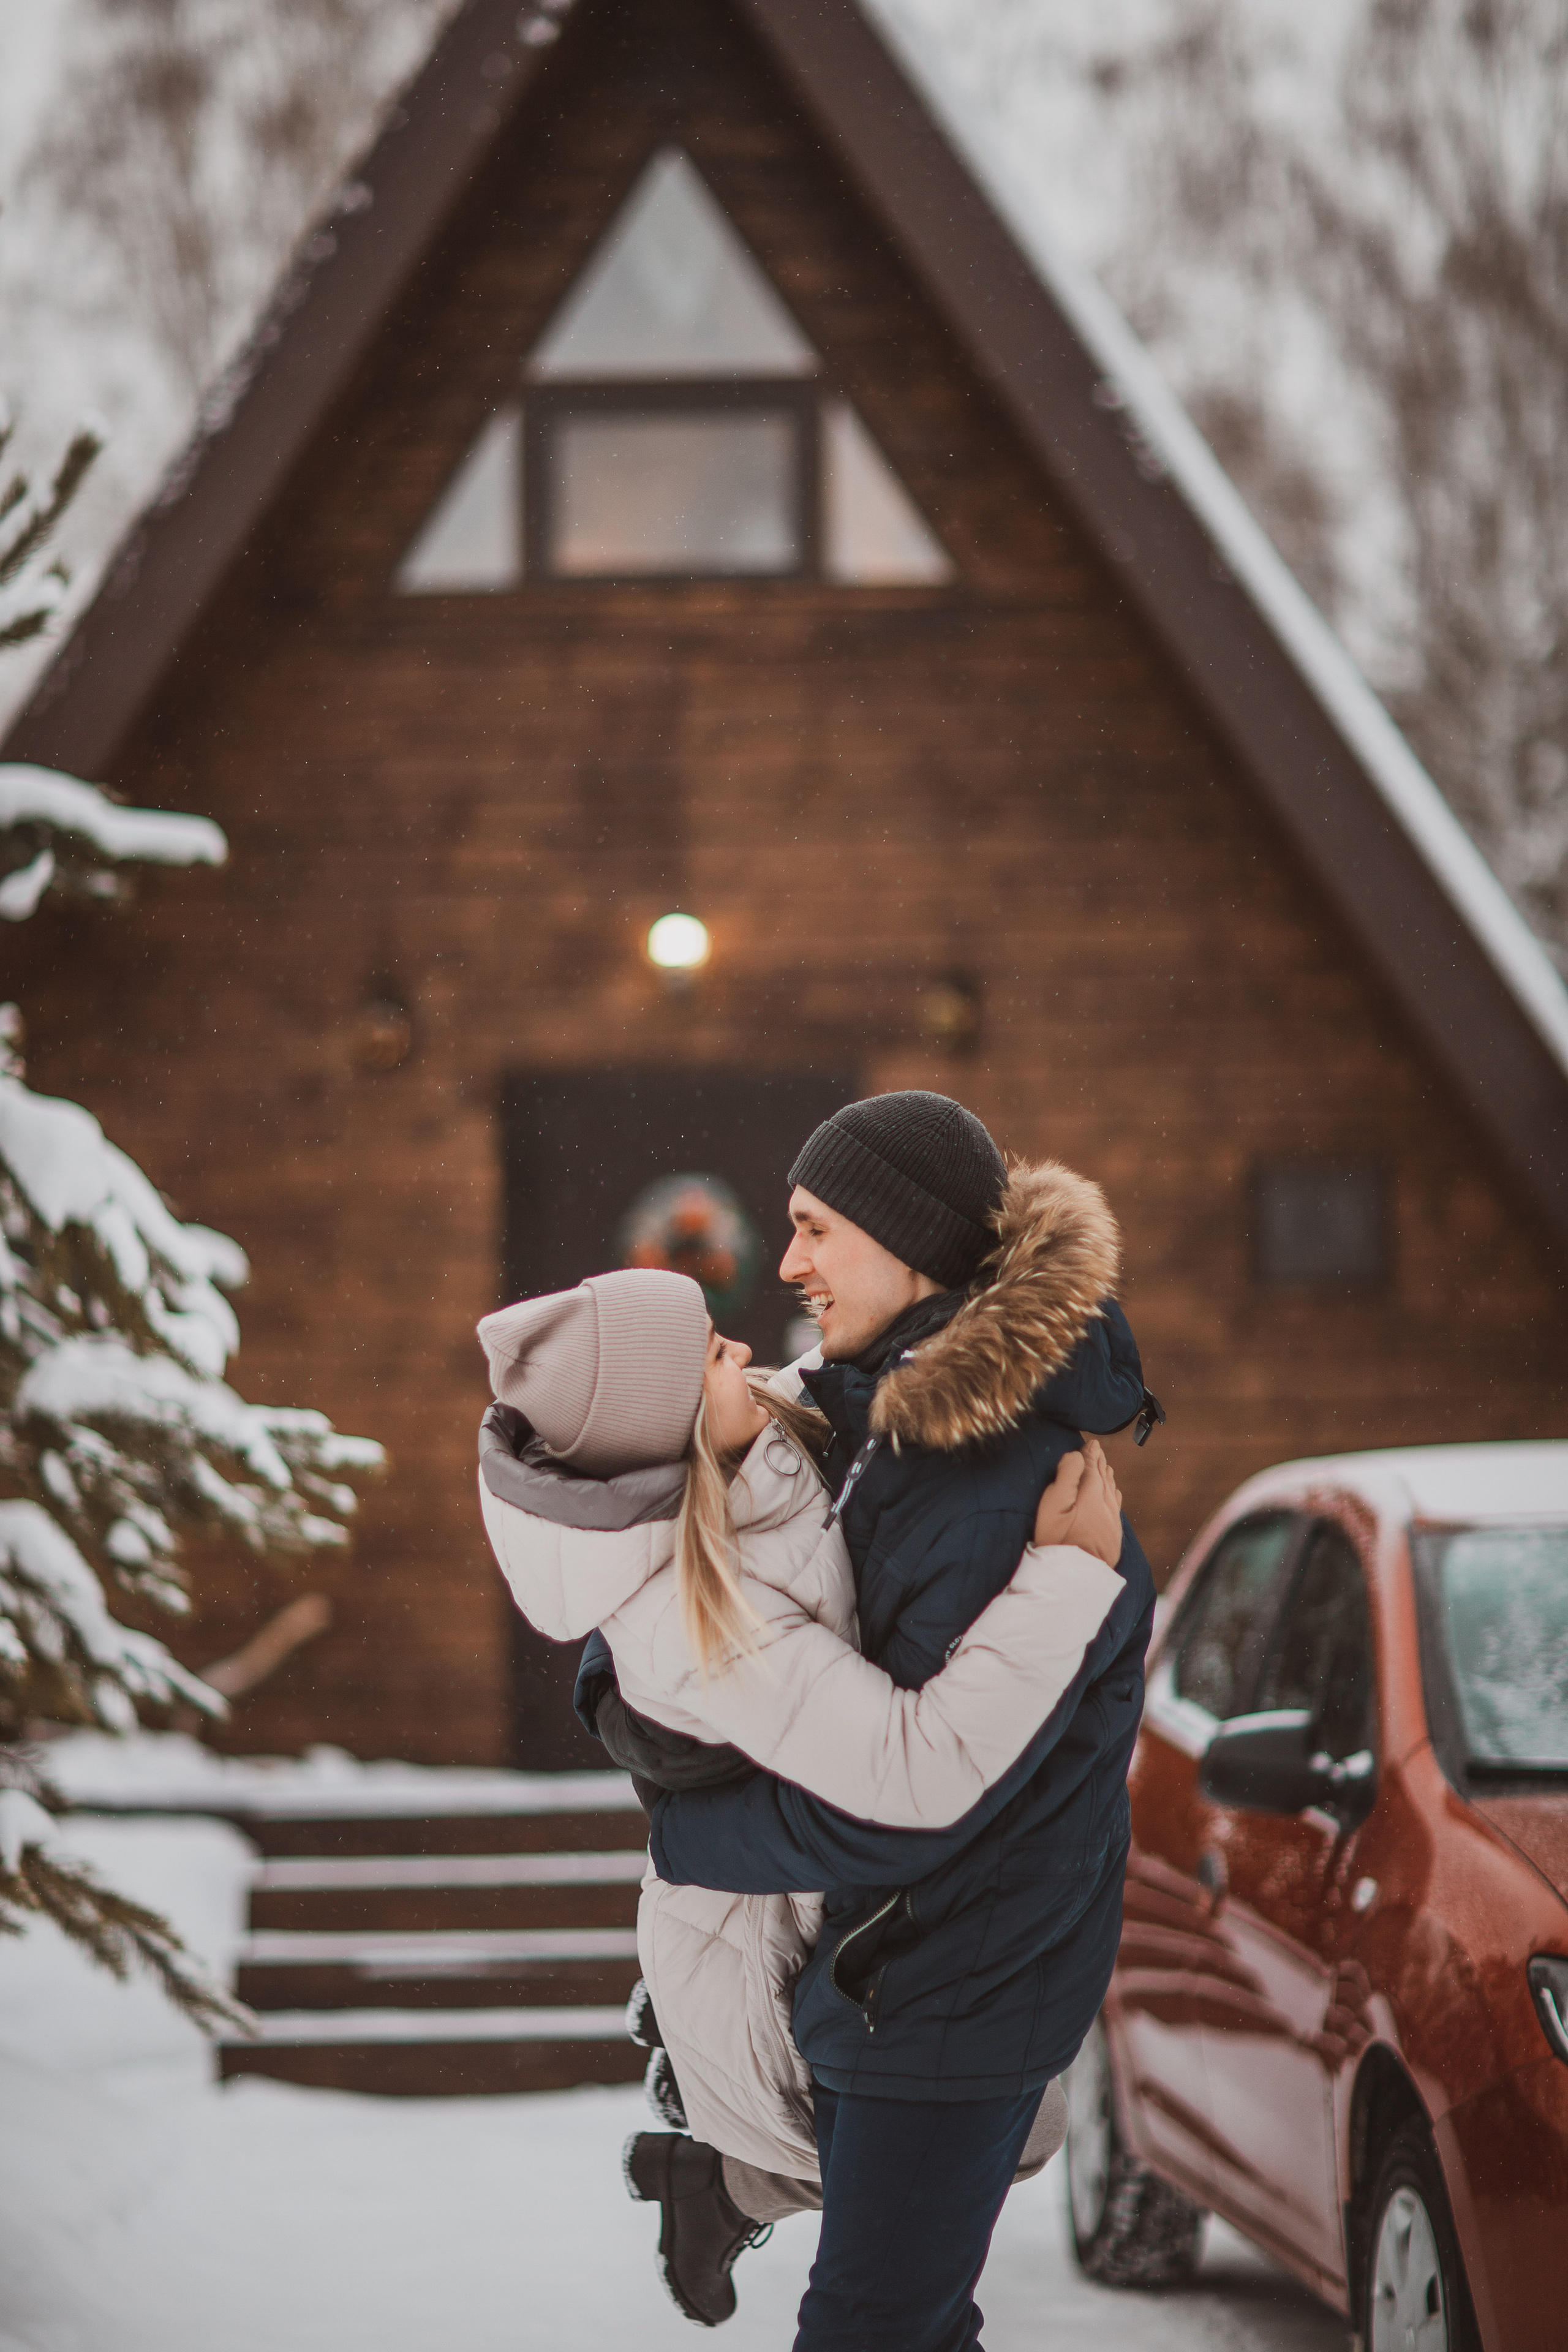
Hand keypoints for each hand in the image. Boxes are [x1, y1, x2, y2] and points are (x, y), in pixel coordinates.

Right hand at [1033, 1437, 1122, 1565]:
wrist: (1077, 1574)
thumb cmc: (1059, 1538)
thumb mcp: (1054, 1504)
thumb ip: (1066, 1476)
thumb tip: (1075, 1456)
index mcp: (1092, 1492)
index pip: (1091, 1466)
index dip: (1089, 1453)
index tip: (1089, 1443)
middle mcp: (1106, 1503)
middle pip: (1103, 1476)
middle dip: (1099, 1461)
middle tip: (1097, 1449)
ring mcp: (1111, 1519)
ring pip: (1111, 1490)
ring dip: (1107, 1476)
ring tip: (1104, 1466)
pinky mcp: (1113, 1534)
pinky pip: (1116, 1506)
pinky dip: (1113, 1493)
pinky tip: (1113, 1492)